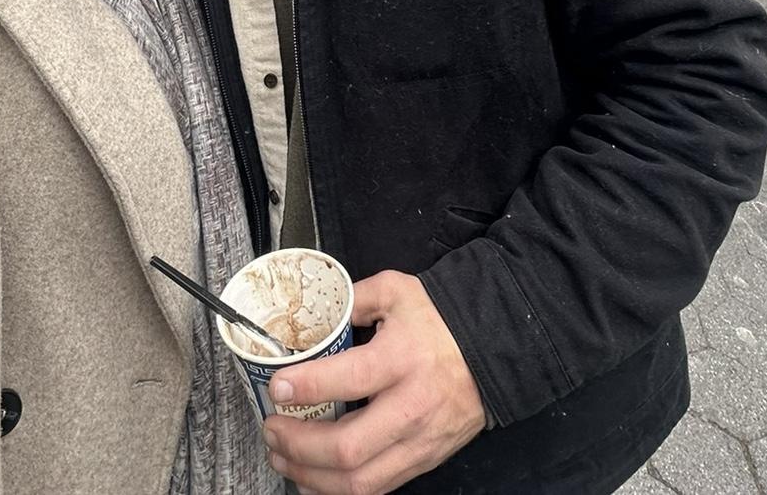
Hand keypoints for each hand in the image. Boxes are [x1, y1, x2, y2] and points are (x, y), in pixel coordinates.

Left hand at [262, 271, 483, 494]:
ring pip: (360, 481)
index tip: (277, 387)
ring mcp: (420, 441)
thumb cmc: (441, 319)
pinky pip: (379, 488)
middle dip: (299, 446)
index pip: (348, 380)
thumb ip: (352, 299)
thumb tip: (313, 314)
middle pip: (347, 447)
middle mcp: (411, 407)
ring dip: (312, 476)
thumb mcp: (396, 291)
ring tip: (283, 460)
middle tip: (272, 431)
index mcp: (402, 359)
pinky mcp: (424, 459)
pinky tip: (314, 479)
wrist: (494, 348)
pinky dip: (339, 490)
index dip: (306, 387)